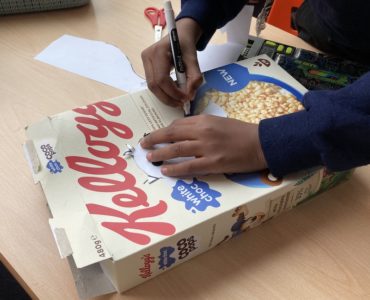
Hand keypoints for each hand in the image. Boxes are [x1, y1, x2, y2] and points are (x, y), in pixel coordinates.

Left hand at [140, 115, 267, 176]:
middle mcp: (202, 132)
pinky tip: (165, 171)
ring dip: (160, 154)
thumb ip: (200, 126)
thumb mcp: (219, 122)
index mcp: (204, 120)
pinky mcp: (213, 163)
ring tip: (150, 158)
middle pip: (171, 135)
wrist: (261, 143)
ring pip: (176, 150)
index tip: (154, 136)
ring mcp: (207, 148)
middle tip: (144, 145)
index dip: (162, 131)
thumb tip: (182, 132)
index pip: (177, 125)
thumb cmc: (241, 132)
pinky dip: (175, 169)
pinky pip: (189, 167)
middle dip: (154, 139)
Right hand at [141, 18, 202, 106]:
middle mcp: (148, 57)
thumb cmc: (186, 45)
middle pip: (154, 85)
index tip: (185, 98)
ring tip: (179, 98)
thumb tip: (190, 96)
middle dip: (168, 98)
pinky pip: (153, 84)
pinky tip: (174, 92)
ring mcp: (145, 62)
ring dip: (166, 96)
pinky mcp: (146, 67)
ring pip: (152, 87)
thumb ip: (194, 77)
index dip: (173, 92)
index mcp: (158, 52)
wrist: (180, 35)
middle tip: (181, 103)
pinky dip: (164, 91)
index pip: (162, 79)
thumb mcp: (194, 59)